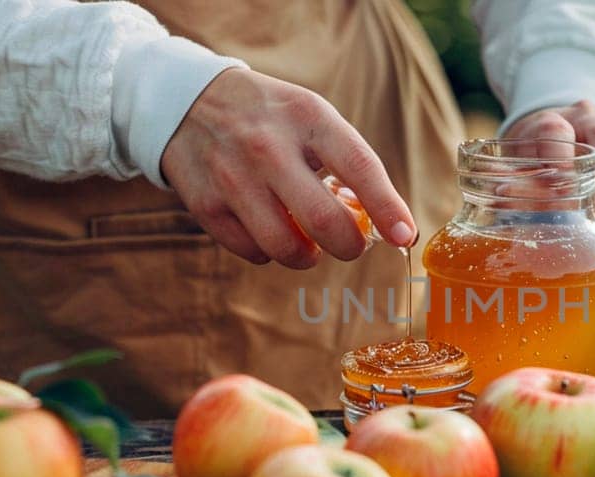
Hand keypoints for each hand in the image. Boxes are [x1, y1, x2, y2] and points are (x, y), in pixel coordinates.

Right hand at [162, 68, 416, 267]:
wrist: (188, 101)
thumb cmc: (271, 118)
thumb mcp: (312, 117)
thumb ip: (347, 163)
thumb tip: (386, 223)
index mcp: (308, 118)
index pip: (358, 166)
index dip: (387, 207)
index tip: (405, 235)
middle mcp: (269, 146)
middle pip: (322, 220)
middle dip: (348, 245)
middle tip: (351, 245)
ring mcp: (233, 176)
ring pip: (285, 247)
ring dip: (307, 256)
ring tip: (308, 243)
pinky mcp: (205, 203)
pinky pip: (252, 252)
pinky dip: (269, 252)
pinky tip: (269, 229)